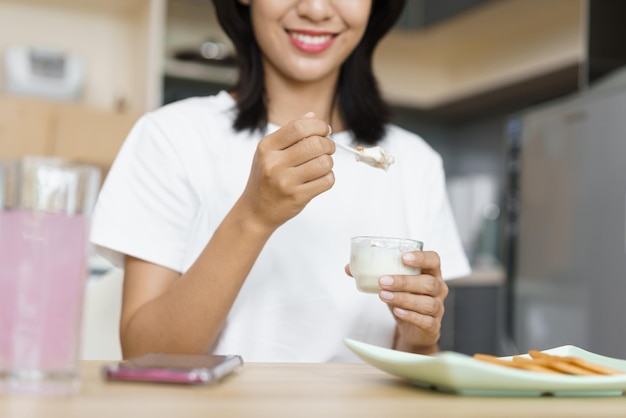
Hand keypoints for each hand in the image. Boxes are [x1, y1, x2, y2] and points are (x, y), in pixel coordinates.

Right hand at [238, 113, 334, 231]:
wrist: (256, 210)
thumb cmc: (265, 178)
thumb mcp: (269, 152)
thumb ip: (290, 133)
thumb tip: (313, 116)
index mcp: (267, 147)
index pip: (299, 127)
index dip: (318, 126)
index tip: (324, 130)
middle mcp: (274, 163)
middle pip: (315, 144)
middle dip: (328, 144)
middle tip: (327, 148)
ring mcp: (285, 181)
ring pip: (324, 163)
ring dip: (329, 162)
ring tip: (322, 165)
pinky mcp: (297, 197)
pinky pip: (326, 181)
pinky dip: (328, 177)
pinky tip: (319, 178)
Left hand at [379, 251, 447, 353]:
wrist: (413, 329)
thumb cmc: (404, 298)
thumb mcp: (392, 283)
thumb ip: (373, 273)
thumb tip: (348, 268)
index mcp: (431, 272)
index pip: (433, 260)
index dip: (421, 257)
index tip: (404, 258)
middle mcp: (439, 288)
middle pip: (428, 283)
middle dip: (405, 281)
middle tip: (383, 281)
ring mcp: (438, 308)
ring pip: (427, 303)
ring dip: (403, 298)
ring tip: (384, 296)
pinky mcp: (433, 326)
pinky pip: (425, 320)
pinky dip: (410, 315)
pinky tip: (396, 311)